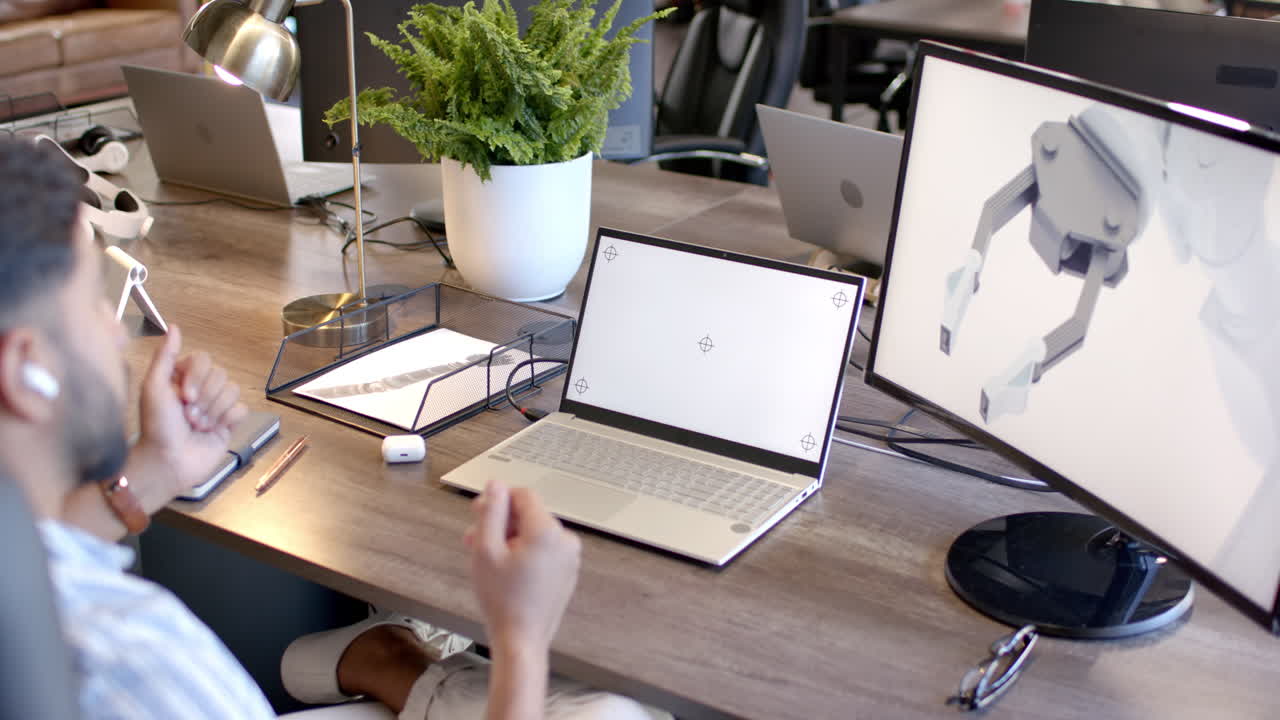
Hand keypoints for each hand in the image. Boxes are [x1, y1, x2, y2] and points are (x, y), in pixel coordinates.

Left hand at [129, 325, 247, 510]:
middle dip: (205, 398)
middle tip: (188, 416)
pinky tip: (212, 430)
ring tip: (197, 425)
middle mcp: (200, 388)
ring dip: (213, 411)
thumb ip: (164, 356)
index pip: (204, 360)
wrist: (169, 462)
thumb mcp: (153, 387)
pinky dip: (227, 419)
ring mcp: (215, 405)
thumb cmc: (156, 427)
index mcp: (181, 377)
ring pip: (232, 390)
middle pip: (220, 375)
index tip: (183, 396)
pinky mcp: (228, 422)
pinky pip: (242, 408)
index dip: (197, 377)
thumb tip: (174, 327)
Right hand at [465, 479, 580, 654]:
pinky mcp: (567, 572)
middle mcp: (564, 540)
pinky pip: (545, 551)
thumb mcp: (486, 550)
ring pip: (535, 534)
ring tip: (486, 557)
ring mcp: (569, 557)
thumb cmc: (502, 600)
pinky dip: (525, 553)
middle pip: (529, 515)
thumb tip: (496, 485)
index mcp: (546, 531)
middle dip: (501, 523)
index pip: (523, 495)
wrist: (522, 640)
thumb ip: (491, 512)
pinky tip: (506, 569)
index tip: (479, 513)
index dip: (499, 500)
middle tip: (474, 539)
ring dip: (510, 539)